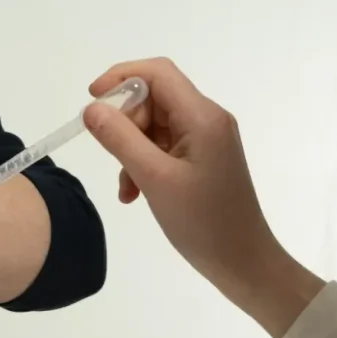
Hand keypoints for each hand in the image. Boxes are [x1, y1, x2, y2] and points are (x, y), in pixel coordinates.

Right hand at [83, 58, 321, 336]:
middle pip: (153, 98)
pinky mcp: (202, 158)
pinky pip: (162, 146)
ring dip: (129, 148)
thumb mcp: (155, 179)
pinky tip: (136, 193)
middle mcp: (207, 120)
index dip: (120, 77)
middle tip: (111, 156)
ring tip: (126, 187)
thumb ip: (120, 139)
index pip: (157, 73)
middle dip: (124, 123)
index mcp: (202, 117)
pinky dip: (142, 162)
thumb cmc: (204, 223)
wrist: (245, 264)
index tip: (91, 101)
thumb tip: (92, 108)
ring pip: (153, 125)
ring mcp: (205, 140)